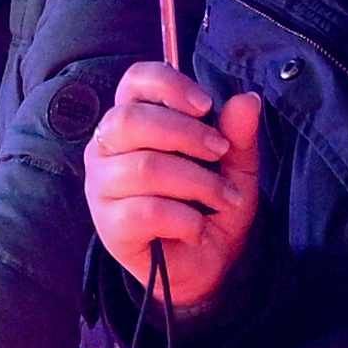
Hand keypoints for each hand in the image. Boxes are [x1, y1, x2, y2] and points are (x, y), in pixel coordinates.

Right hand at [81, 62, 263, 318]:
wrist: (204, 266)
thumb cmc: (209, 206)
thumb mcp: (233, 166)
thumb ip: (237, 135)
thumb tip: (247, 101)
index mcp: (132, 121)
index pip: (134, 81)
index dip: (169, 84)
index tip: (206, 106)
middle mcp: (105, 148)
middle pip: (132, 120)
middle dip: (188, 135)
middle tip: (220, 153)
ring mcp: (101, 187)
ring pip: (146, 168)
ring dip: (199, 183)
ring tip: (223, 198)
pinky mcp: (108, 226)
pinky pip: (148, 211)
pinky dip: (186, 220)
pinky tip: (198, 228)